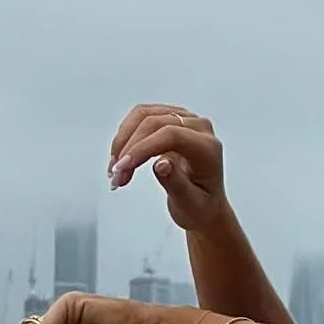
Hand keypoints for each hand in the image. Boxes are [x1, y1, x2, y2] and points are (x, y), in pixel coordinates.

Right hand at [108, 102, 228, 234]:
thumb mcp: (190, 205)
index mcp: (208, 148)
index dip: (143, 147)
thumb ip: (176, 184)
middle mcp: (199, 128)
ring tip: (115, 171)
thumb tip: (161, 164)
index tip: (122, 167)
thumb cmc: (200, 208)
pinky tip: (120, 159)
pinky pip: (140, 118)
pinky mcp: (170, 118)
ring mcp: (184, 119)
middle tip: (115, 176)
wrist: (205, 205)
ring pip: (143, 116)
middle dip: (129, 148)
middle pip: (154, 122)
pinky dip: (126, 137)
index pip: (172, 135)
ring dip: (123, 141)